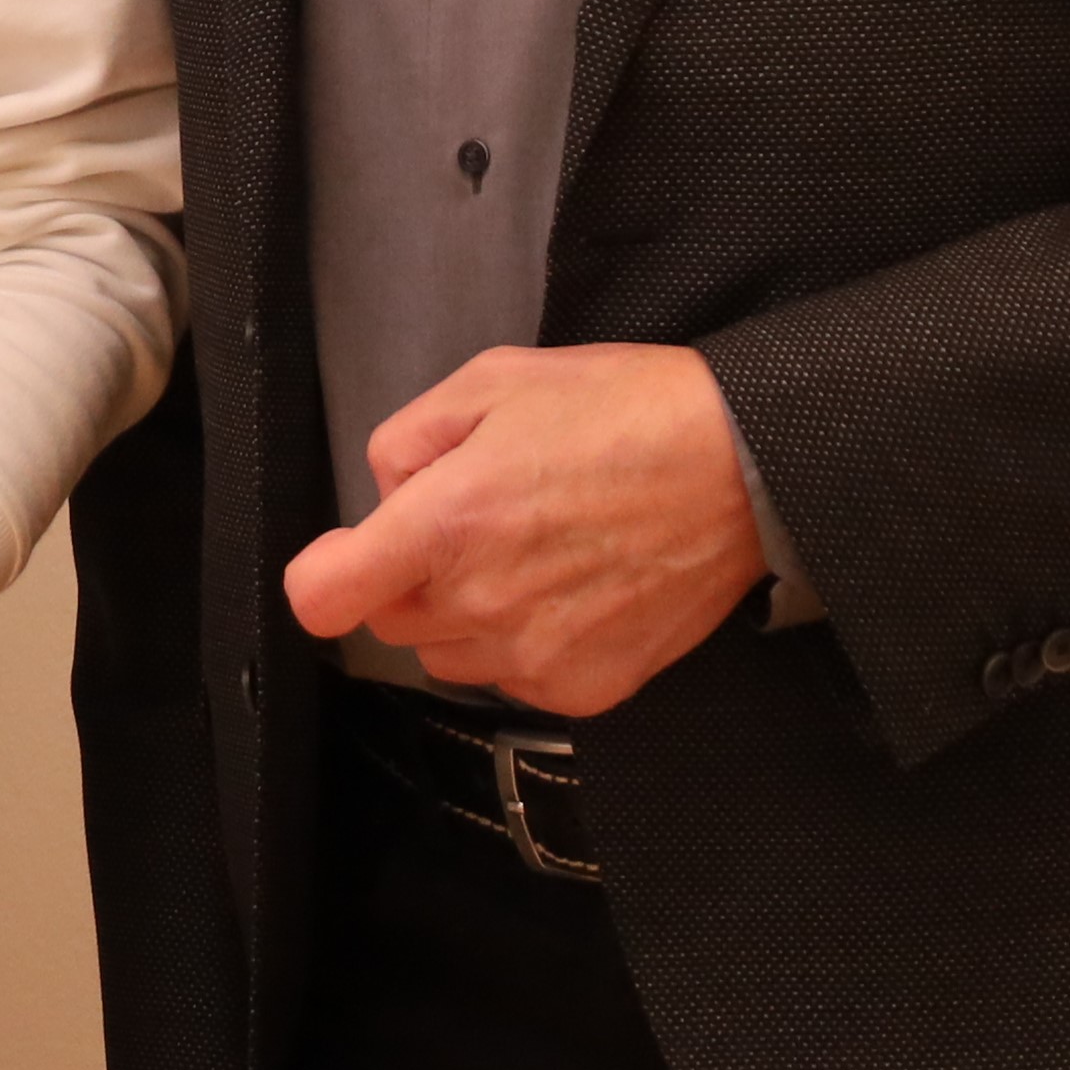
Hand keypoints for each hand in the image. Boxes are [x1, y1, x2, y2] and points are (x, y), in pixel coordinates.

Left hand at [280, 341, 762, 716]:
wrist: (745, 465)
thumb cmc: (626, 412)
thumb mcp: (494, 381)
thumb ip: (410, 439)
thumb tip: (387, 493)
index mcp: (448, 522)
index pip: (324, 596)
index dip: (327, 573)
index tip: (349, 557)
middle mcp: (483, 601)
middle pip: (392, 621)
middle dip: (413, 576)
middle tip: (479, 523)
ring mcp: (536, 654)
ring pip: (450, 656)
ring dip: (467, 615)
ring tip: (534, 553)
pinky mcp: (587, 688)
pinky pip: (516, 680)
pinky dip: (526, 644)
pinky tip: (572, 590)